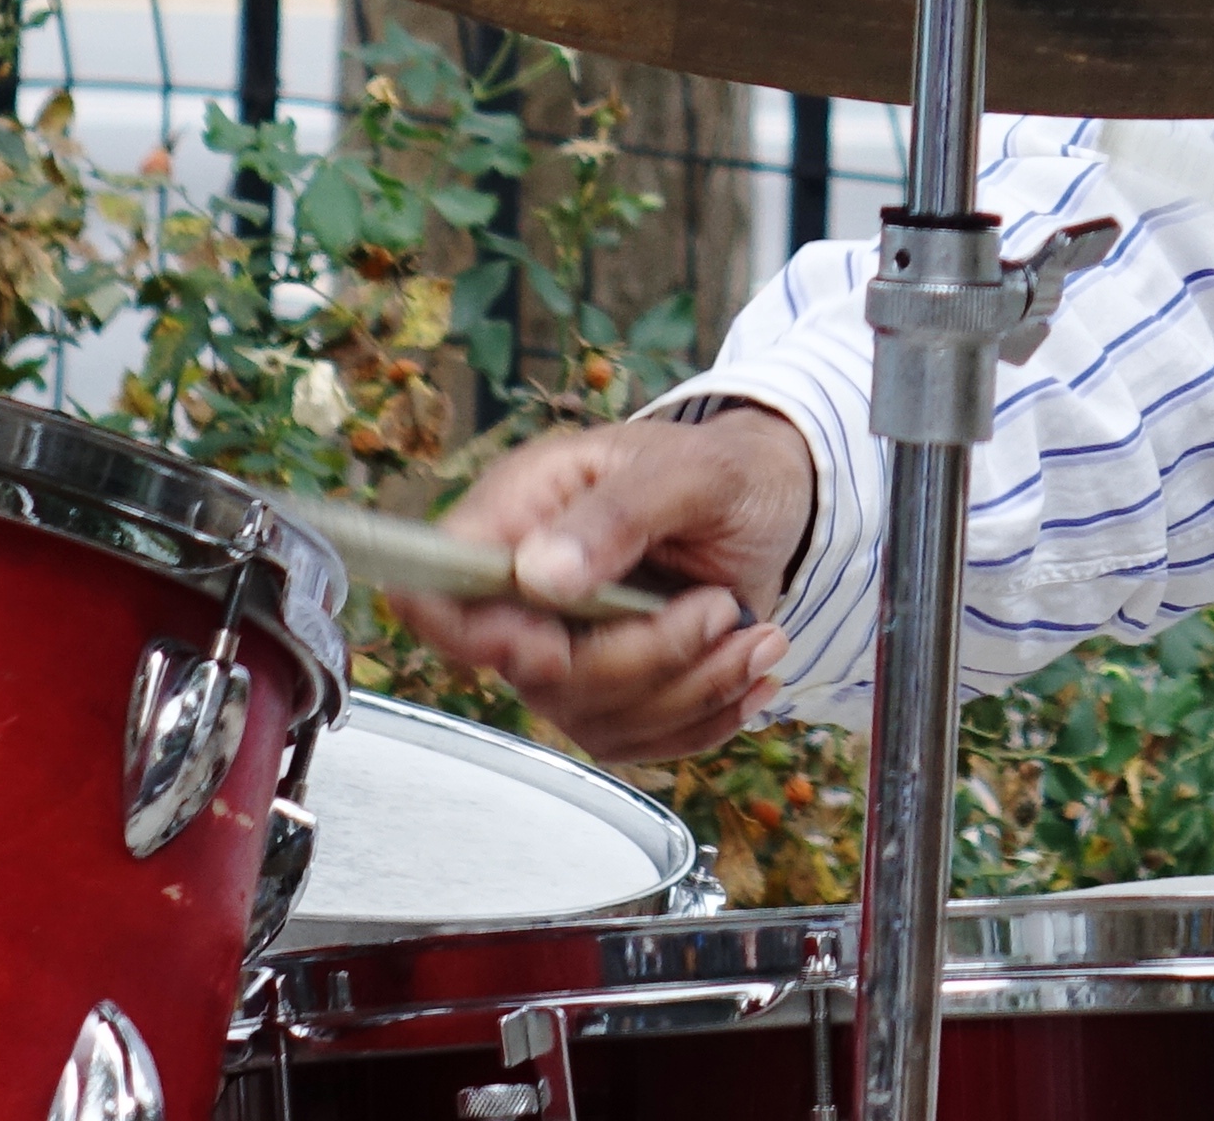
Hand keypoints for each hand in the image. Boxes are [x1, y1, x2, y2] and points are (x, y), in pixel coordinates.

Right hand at [391, 404, 818, 763]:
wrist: (777, 505)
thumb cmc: (727, 473)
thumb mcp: (694, 472)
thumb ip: (616, 514)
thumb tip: (538, 574)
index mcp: (522, 514)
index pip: (436, 593)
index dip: (479, 636)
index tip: (559, 645)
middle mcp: (528, 590)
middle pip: (534, 674)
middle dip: (643, 656)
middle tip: (720, 607)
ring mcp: (566, 650)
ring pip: (594, 717)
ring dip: (692, 687)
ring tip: (754, 633)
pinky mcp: (611, 695)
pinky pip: (638, 742)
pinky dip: (707, 717)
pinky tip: (749, 669)